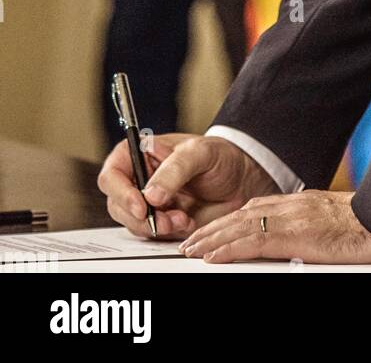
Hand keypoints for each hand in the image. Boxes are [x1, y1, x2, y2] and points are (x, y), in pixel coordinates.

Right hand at [98, 133, 279, 239]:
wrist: (241, 180)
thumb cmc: (220, 156)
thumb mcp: (200, 153)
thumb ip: (175, 169)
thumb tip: (151, 194)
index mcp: (141, 153)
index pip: (113, 174)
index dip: (121, 192)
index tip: (141, 205)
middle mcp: (139, 178)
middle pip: (118, 204)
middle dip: (140, 216)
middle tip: (166, 219)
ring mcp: (148, 202)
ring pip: (133, 223)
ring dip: (155, 226)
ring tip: (183, 218)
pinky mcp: (160, 220)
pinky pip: (151, 233)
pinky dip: (166, 232)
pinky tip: (186, 222)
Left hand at [180, 189, 370, 265]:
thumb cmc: (368, 227)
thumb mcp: (332, 222)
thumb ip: (308, 226)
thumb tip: (295, 240)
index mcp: (301, 203)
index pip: (255, 208)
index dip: (230, 220)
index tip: (213, 230)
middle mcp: (293, 206)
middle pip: (242, 215)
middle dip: (214, 229)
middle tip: (190, 243)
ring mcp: (293, 218)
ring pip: (241, 225)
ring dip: (213, 238)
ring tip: (192, 250)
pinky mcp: (296, 234)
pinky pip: (254, 240)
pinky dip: (230, 247)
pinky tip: (214, 255)